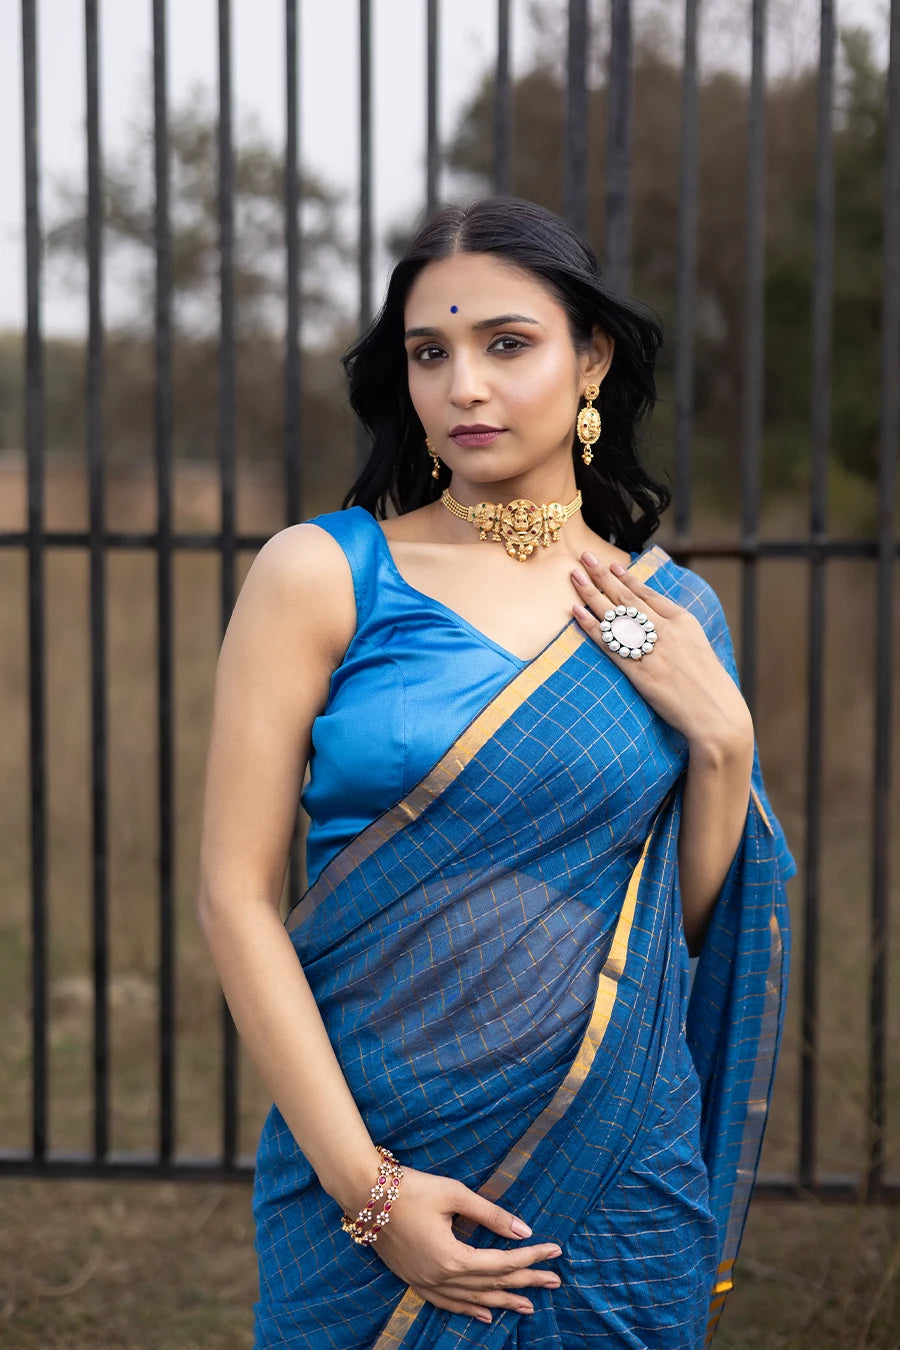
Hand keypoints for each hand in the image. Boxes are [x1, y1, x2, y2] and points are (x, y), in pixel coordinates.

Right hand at [372, 1166, 562, 1325]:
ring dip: (502, 1302)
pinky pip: (447, 1304)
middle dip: (526, 1283)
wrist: (365, 1194)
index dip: (531, 1257)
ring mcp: (426, 1283)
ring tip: (528, 1306)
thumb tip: (523, 1230)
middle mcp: (441, 1278)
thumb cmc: (411, 1189)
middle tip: (555, 1280)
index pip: (502, 1263)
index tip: (555, 1251)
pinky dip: (469, 1311)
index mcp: (453, 1257)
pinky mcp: (415, 1280)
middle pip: (492, 1285)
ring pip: (473, 1301)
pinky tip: (485, 1315)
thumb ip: (490, 1214)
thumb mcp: (454, 1195)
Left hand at [570, 553, 753, 750]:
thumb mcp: (699, 646)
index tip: (612, 565)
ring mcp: (650, 648)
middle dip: (603, 575)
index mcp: (683, 621)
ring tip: (575, 575)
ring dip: (591, 592)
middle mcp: (665, 629)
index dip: (627, 578)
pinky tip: (576, 611)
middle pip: (627, 597)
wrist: (715, 713)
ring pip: (615, 614)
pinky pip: (608, 642)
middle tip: (586, 556)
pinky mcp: (638, 670)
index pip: (648, 594)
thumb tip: (658, 620)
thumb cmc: (708, 684)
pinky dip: (591, 625)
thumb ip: (678, 630)